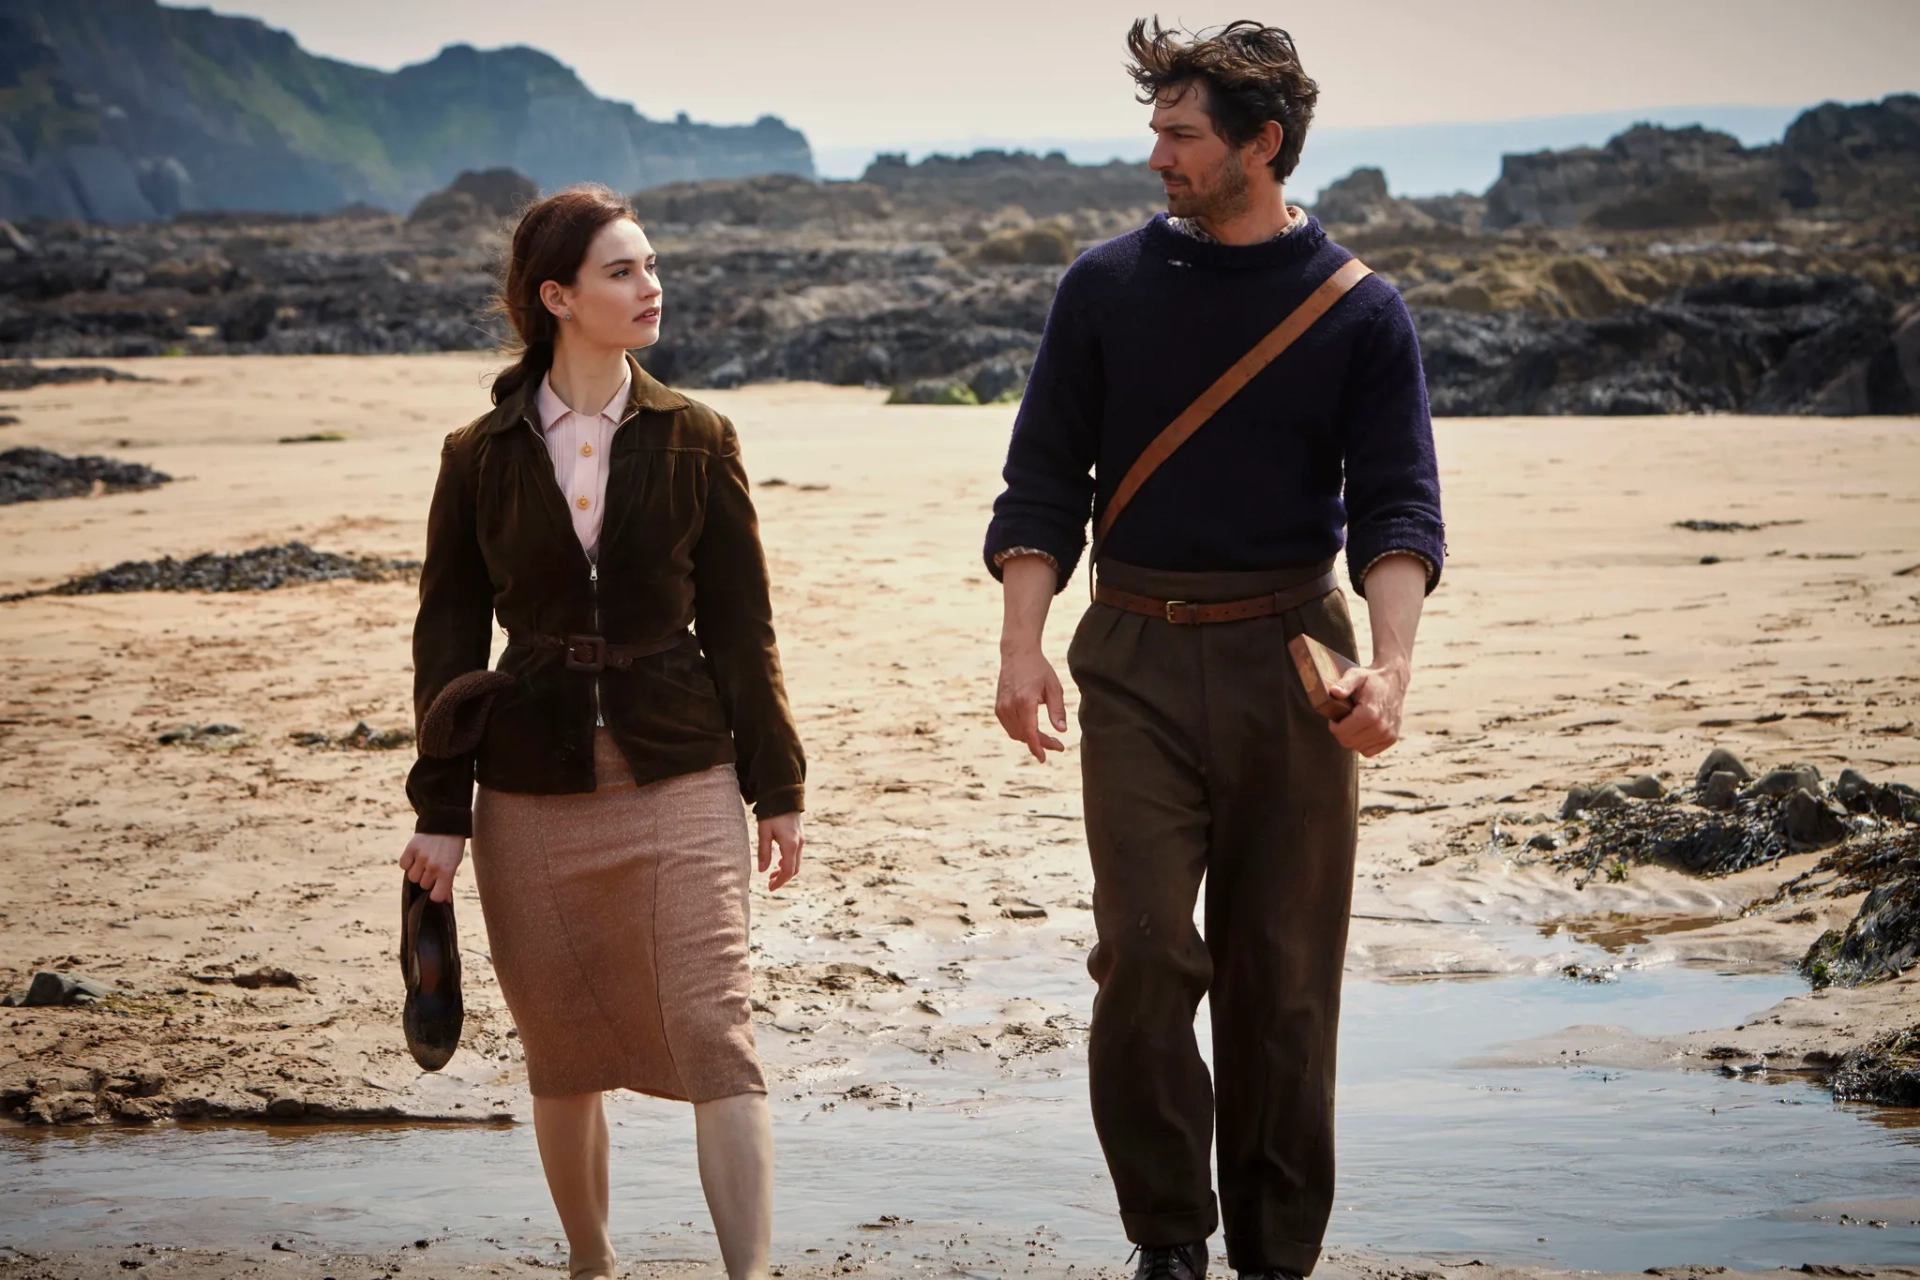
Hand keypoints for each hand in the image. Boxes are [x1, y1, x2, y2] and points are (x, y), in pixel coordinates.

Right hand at [399, 833, 465, 902]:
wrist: (446, 823)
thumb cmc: (452, 846)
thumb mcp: (455, 864)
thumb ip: (448, 882)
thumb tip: (445, 901)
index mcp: (447, 871)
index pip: (436, 896)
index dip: (436, 894)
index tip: (437, 889)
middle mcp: (433, 865)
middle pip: (423, 885)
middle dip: (428, 878)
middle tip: (434, 865)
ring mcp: (421, 857)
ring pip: (412, 877)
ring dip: (417, 870)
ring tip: (426, 859)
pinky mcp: (411, 848)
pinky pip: (403, 865)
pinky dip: (408, 862)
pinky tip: (416, 855)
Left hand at [758, 812, 803, 891]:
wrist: (784, 795)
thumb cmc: (771, 813)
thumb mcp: (764, 832)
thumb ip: (763, 852)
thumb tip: (762, 871)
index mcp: (790, 845)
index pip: (788, 871)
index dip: (779, 882)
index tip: (770, 888)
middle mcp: (799, 844)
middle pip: (794, 869)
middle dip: (782, 878)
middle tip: (769, 883)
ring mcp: (801, 839)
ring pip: (796, 862)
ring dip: (785, 870)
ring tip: (772, 874)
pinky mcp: (800, 835)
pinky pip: (796, 854)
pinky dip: (788, 861)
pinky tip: (779, 862)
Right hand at [995, 645, 1066, 761]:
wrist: (1017, 654)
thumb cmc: (1038, 668)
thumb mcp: (1054, 687)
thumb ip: (1058, 710)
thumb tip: (1061, 731)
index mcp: (1024, 701)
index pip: (1030, 733)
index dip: (1038, 747)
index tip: (1044, 758)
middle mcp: (1009, 706)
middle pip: (1024, 735)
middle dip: (1040, 743)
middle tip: (1057, 744)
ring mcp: (1001, 707)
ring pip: (1015, 733)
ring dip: (1030, 739)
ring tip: (1047, 738)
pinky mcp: (998, 706)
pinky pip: (1009, 727)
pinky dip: (1021, 731)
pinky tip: (1033, 728)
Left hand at [1326, 659, 1408, 757]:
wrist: (1393, 680)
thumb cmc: (1371, 679)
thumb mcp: (1355, 675)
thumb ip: (1344, 684)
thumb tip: (1334, 692)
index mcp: (1370, 713)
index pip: (1342, 733)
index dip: (1334, 726)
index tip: (1335, 717)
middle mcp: (1381, 727)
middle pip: (1348, 742)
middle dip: (1341, 732)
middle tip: (1343, 719)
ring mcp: (1388, 734)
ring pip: (1358, 748)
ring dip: (1352, 738)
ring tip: (1353, 723)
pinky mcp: (1392, 738)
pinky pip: (1369, 751)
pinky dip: (1363, 743)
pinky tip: (1362, 730)